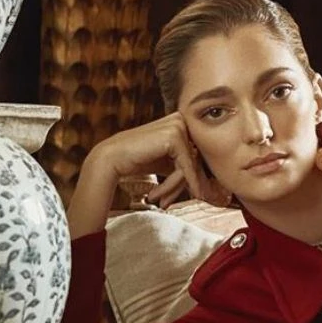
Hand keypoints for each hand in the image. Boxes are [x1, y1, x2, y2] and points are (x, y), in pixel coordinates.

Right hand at [68, 112, 213, 239]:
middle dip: (183, 185)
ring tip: (159, 199)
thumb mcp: (168, 161)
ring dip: (175, 187)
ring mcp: (178, 126)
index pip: (196, 155)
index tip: (185, 197)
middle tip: (166, 202)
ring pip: (191, 167)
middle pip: (196, 161)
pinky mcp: (174, 137)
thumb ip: (186, 163)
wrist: (112, 159)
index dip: (190, 179)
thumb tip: (210, 182)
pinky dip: (177, 184)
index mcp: (181, 122)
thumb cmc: (139, 160)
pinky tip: (164, 197)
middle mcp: (181, 120)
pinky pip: (186, 167)